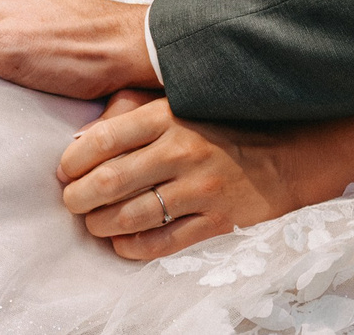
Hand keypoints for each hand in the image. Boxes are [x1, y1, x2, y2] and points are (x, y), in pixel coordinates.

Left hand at [58, 95, 297, 259]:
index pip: (103, 139)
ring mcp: (201, 189)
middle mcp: (183, 151)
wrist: (289, 154)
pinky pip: (160, 244)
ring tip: (93, 223)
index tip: (64, 171)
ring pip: (129, 216)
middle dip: (78, 198)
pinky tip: (121, 241)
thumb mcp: (181, 105)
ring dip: (99, 225)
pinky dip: (130, 247)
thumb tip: (82, 139)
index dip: (72, 160)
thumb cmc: (223, 128)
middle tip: (72, 202)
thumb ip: (132, 114)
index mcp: (169, 116)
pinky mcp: (217, 222)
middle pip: (108, 181)